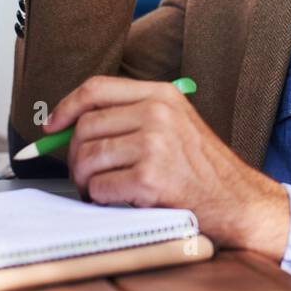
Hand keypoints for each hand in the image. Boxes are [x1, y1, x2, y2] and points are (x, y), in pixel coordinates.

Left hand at [46, 75, 289, 257]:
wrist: (238, 202)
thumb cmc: (203, 170)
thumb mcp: (176, 126)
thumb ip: (132, 118)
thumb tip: (69, 130)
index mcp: (162, 95)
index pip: (97, 89)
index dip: (66, 107)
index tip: (51, 127)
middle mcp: (158, 113)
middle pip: (85, 127)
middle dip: (75, 156)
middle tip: (86, 175)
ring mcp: (155, 145)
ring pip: (86, 158)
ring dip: (85, 182)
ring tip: (102, 190)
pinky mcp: (150, 178)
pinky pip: (99, 187)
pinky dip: (101, 200)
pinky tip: (120, 201)